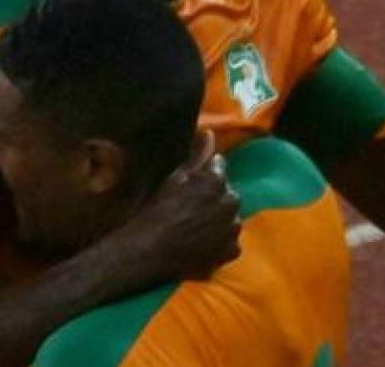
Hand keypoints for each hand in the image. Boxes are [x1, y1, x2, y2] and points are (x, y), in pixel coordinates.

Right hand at [108, 130, 240, 281]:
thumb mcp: (175, 178)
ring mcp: (233, 228)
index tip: (191, 185)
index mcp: (217, 181)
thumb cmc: (158, 210)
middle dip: (214, 198)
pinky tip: (202, 245)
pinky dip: (220, 243)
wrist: (151, 250)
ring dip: (219, 220)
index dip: (204, 176)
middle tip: (192, 209)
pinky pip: (230, 242)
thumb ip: (197, 155)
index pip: (219, 168)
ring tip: (196, 228)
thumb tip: (210, 133)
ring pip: (230, 218)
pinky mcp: (232, 251)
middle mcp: (231, 202)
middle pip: (226, 194)